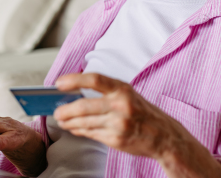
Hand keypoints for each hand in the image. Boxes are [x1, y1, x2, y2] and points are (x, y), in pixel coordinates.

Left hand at [54, 73, 220, 177]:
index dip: (74, 80)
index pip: (94, 80)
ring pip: (84, 122)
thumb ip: (105, 92)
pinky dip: (79, 131)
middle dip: (65, 110)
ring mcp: (118, 124)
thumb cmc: (142, 112)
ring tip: (61, 120)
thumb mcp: (128, 94)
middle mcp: (121, 105)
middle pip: (84, 106)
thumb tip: (74, 93)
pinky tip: (74, 128)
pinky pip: (91, 134)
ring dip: (69, 122)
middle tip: (56, 111)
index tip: (58, 83)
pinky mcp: (116, 139)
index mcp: (123, 89)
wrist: (164, 136)